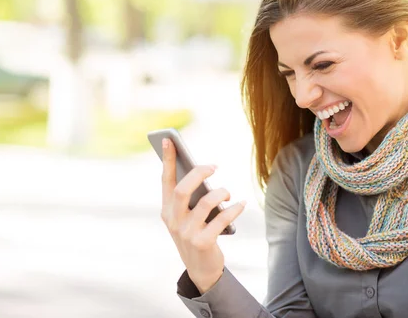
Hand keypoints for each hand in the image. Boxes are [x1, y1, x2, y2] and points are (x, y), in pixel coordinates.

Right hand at [160, 138, 245, 292]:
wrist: (201, 269)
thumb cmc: (196, 234)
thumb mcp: (187, 216)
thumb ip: (190, 197)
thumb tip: (203, 171)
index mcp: (167, 211)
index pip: (166, 181)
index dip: (168, 160)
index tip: (168, 139)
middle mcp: (173, 221)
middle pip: (183, 190)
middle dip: (199, 174)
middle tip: (214, 167)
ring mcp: (187, 233)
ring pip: (205, 203)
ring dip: (221, 193)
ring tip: (228, 193)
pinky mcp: (203, 242)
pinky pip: (222, 219)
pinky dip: (234, 209)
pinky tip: (241, 204)